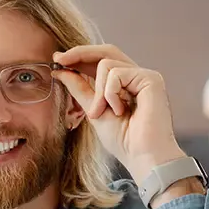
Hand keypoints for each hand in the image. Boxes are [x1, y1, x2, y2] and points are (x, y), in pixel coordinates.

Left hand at [52, 45, 190, 185]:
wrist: (143, 157)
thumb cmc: (124, 141)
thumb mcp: (94, 111)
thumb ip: (80, 89)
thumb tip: (60, 70)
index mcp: (125, 84)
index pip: (101, 61)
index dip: (79, 57)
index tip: (58, 59)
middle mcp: (136, 76)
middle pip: (106, 51)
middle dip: (80, 53)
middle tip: (59, 59)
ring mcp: (144, 76)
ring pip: (107, 63)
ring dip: (97, 90)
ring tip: (100, 112)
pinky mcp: (151, 78)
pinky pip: (117, 73)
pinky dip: (110, 93)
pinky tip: (120, 111)